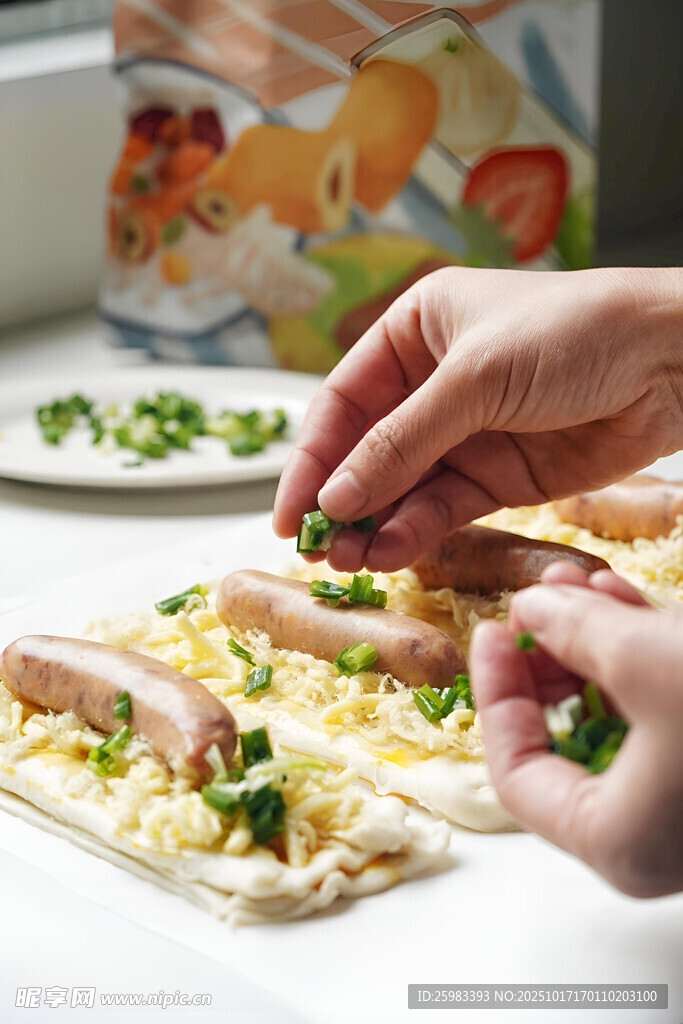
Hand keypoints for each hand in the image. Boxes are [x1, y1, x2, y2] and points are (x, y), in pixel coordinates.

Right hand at [273, 267, 682, 570]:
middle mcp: (432, 384)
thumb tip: (335, 499)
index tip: (288, 510)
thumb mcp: (474, 378)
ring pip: (401, 488)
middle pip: (366, 451)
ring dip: (372, 525)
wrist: (674, 361)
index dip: (312, 457)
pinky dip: (416, 533)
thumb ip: (401, 442)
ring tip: (348, 561)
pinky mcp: (498, 475)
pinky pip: (443, 509)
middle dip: (340, 500)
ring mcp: (465, 433)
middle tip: (315, 548)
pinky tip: (390, 553)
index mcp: (415, 332)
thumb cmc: (576, 333)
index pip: (343, 401)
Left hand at [471, 564, 682, 896]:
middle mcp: (646, 832)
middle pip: (563, 737)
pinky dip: (638, 656)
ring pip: (615, 714)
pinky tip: (623, 602)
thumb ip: (576, 632)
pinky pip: (657, 710)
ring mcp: (680, 799)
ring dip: (596, 644)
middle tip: (540, 601)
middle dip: (550, 656)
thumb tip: (535, 604)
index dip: (497, 694)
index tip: (494, 633)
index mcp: (614, 840)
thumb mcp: (646, 663)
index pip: (515, 771)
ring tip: (581, 586)